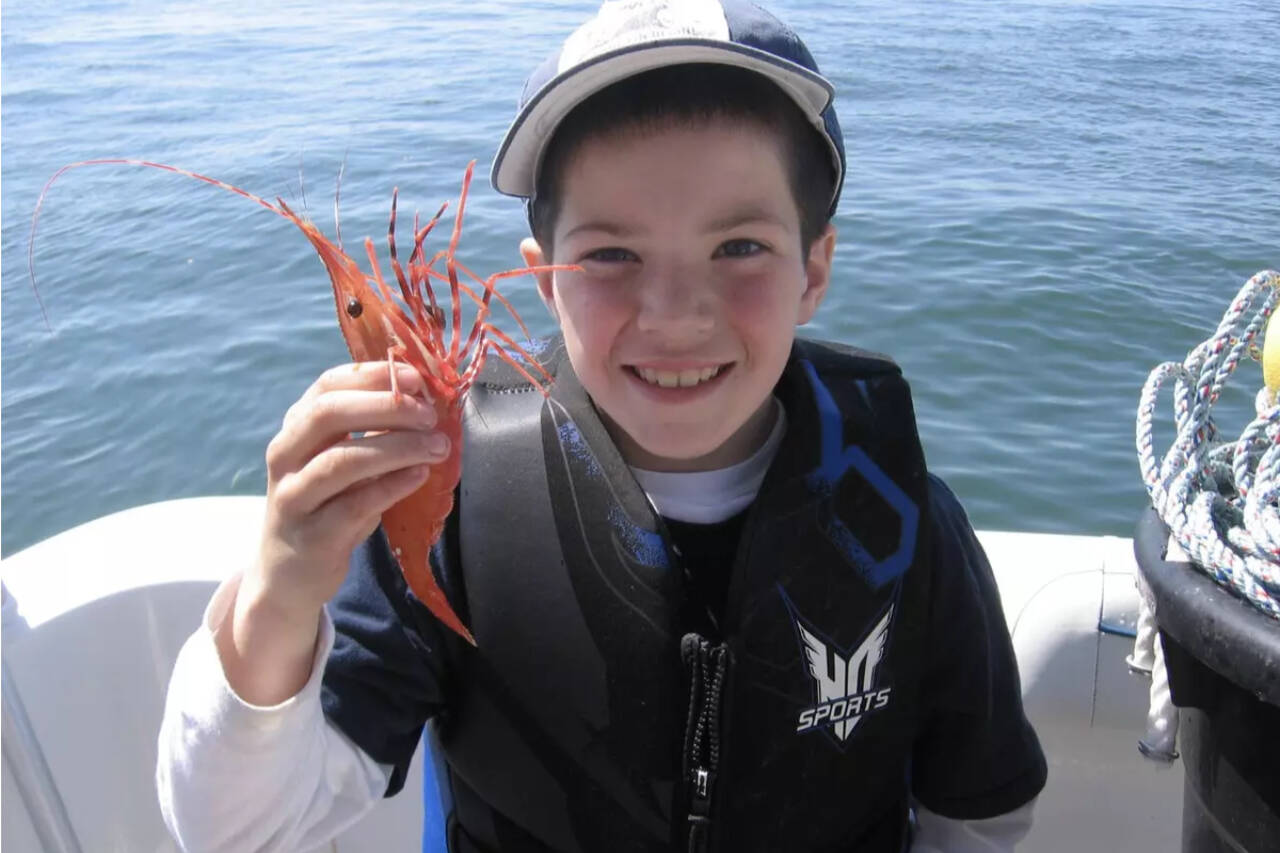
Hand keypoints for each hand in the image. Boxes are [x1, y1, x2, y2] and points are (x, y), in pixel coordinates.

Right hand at [217, 362, 448, 702]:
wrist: (287, 575)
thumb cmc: (326, 507)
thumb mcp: (340, 463)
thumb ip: (371, 433)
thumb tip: (427, 402)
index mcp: (295, 429)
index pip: (328, 385)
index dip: (373, 376)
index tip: (415, 377)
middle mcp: (285, 456)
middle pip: (329, 414)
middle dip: (386, 408)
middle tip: (429, 415)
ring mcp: (294, 496)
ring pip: (343, 460)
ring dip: (398, 448)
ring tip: (437, 446)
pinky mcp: (312, 535)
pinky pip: (355, 505)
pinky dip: (392, 486)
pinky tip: (420, 476)